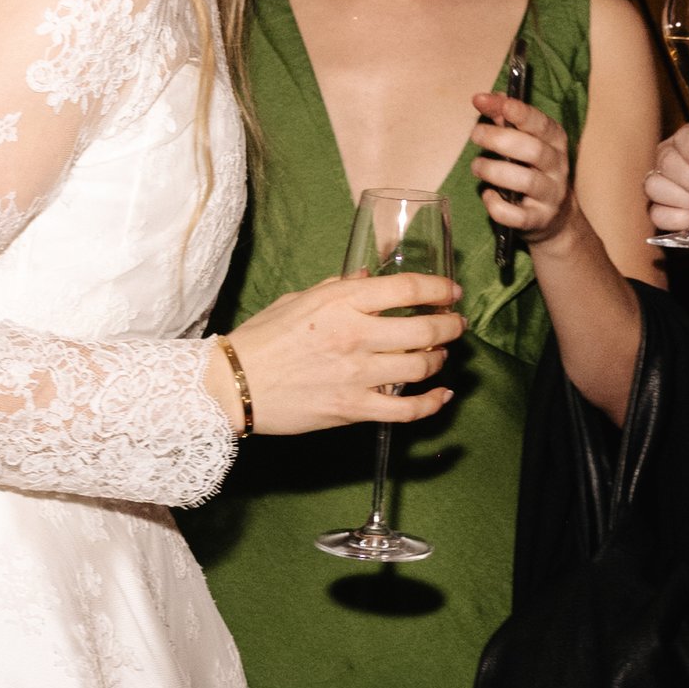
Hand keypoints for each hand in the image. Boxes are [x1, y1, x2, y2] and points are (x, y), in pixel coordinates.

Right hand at [221, 272, 461, 435]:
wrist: (232, 385)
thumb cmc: (261, 339)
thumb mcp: (297, 299)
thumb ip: (337, 287)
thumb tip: (367, 277)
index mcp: (340, 302)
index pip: (407, 289)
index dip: (439, 289)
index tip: (451, 293)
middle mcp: (355, 335)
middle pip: (424, 329)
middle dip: (449, 326)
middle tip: (455, 325)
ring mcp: (356, 374)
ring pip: (420, 367)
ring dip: (439, 360)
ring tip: (440, 356)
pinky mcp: (352, 408)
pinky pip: (405, 410)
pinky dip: (431, 403)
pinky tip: (442, 396)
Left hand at [471, 87, 574, 245]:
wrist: (556, 217)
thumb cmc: (534, 170)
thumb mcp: (526, 142)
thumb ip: (506, 120)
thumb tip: (486, 98)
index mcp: (555, 142)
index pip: (541, 123)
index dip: (518, 112)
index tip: (492, 103)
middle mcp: (557, 167)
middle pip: (533, 150)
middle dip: (500, 139)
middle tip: (475, 134)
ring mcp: (550, 195)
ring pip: (526, 181)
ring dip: (494, 171)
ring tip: (477, 166)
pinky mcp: (538, 219)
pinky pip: (518, 216)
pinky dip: (497, 205)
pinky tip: (488, 195)